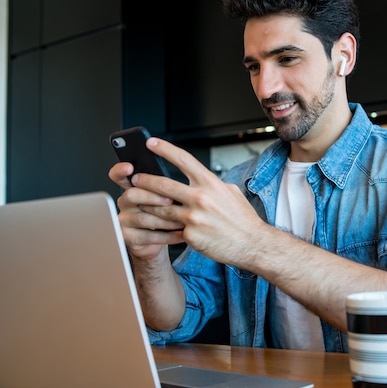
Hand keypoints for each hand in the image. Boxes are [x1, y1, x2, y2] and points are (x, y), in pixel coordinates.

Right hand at [108, 160, 182, 261]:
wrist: (155, 241)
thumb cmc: (162, 214)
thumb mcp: (163, 197)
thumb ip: (165, 187)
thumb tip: (179, 181)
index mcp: (132, 188)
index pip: (120, 176)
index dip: (121, 170)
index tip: (129, 167)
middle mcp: (125, 203)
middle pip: (132, 195)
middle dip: (153, 197)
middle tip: (170, 200)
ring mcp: (124, 220)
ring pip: (143, 218)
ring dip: (166, 219)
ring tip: (182, 221)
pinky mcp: (129, 238)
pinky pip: (148, 236)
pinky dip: (168, 236)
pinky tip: (181, 234)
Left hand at [135, 137, 266, 265]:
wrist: (251, 244)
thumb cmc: (242, 219)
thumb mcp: (231, 193)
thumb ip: (212, 184)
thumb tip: (198, 178)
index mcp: (211, 183)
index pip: (183, 159)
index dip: (164, 149)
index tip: (150, 143)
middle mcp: (201, 198)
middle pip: (163, 185)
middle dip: (144, 181)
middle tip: (135, 178)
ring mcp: (194, 217)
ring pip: (160, 209)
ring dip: (147, 205)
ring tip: (139, 203)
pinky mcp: (190, 235)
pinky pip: (171, 229)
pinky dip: (165, 228)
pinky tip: (159, 227)